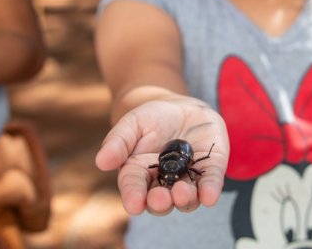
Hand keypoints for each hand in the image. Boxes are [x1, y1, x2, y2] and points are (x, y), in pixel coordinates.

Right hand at [94, 97, 228, 215]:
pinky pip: (211, 184)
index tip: (134, 204)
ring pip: (187, 199)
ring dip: (185, 200)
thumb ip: (118, 141)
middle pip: (160, 202)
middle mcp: (163, 183)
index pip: (134, 189)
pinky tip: (210, 196)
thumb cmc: (152, 118)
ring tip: (182, 192)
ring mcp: (187, 179)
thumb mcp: (132, 123)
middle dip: (160, 203)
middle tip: (161, 198)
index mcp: (138, 174)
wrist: (182, 108)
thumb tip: (101, 162)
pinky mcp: (210, 170)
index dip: (133, 197)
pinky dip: (210, 191)